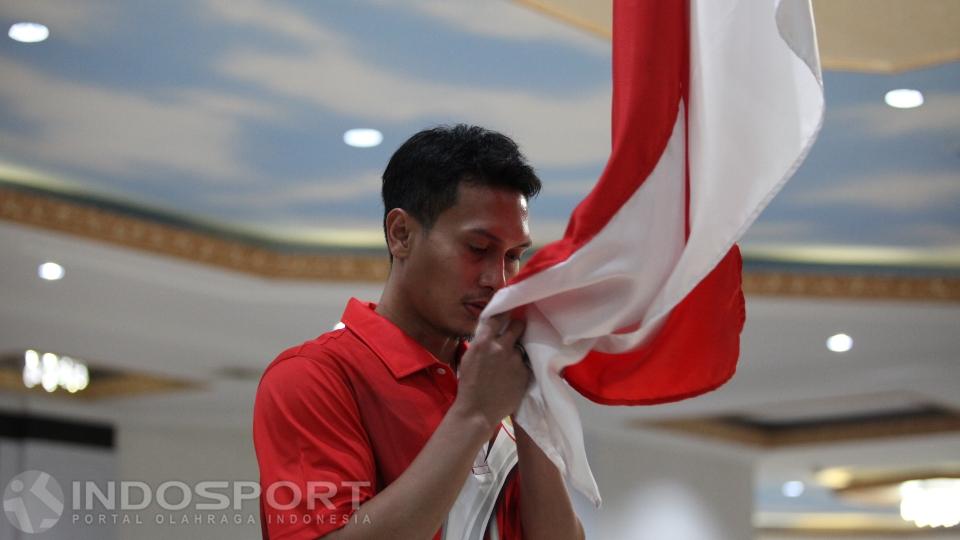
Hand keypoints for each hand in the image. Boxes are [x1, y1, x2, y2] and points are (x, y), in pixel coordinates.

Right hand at [452, 313, 530, 430]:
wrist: (478, 411)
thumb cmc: (468, 385)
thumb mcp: (469, 358)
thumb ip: (481, 342)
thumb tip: (490, 331)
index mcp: (483, 342)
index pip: (498, 317)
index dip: (504, 312)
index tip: (509, 310)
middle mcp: (501, 347)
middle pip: (518, 326)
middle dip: (518, 327)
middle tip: (516, 332)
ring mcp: (515, 360)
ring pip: (522, 347)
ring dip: (517, 351)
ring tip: (510, 363)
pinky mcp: (525, 373)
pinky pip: (526, 364)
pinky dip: (521, 367)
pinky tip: (513, 376)